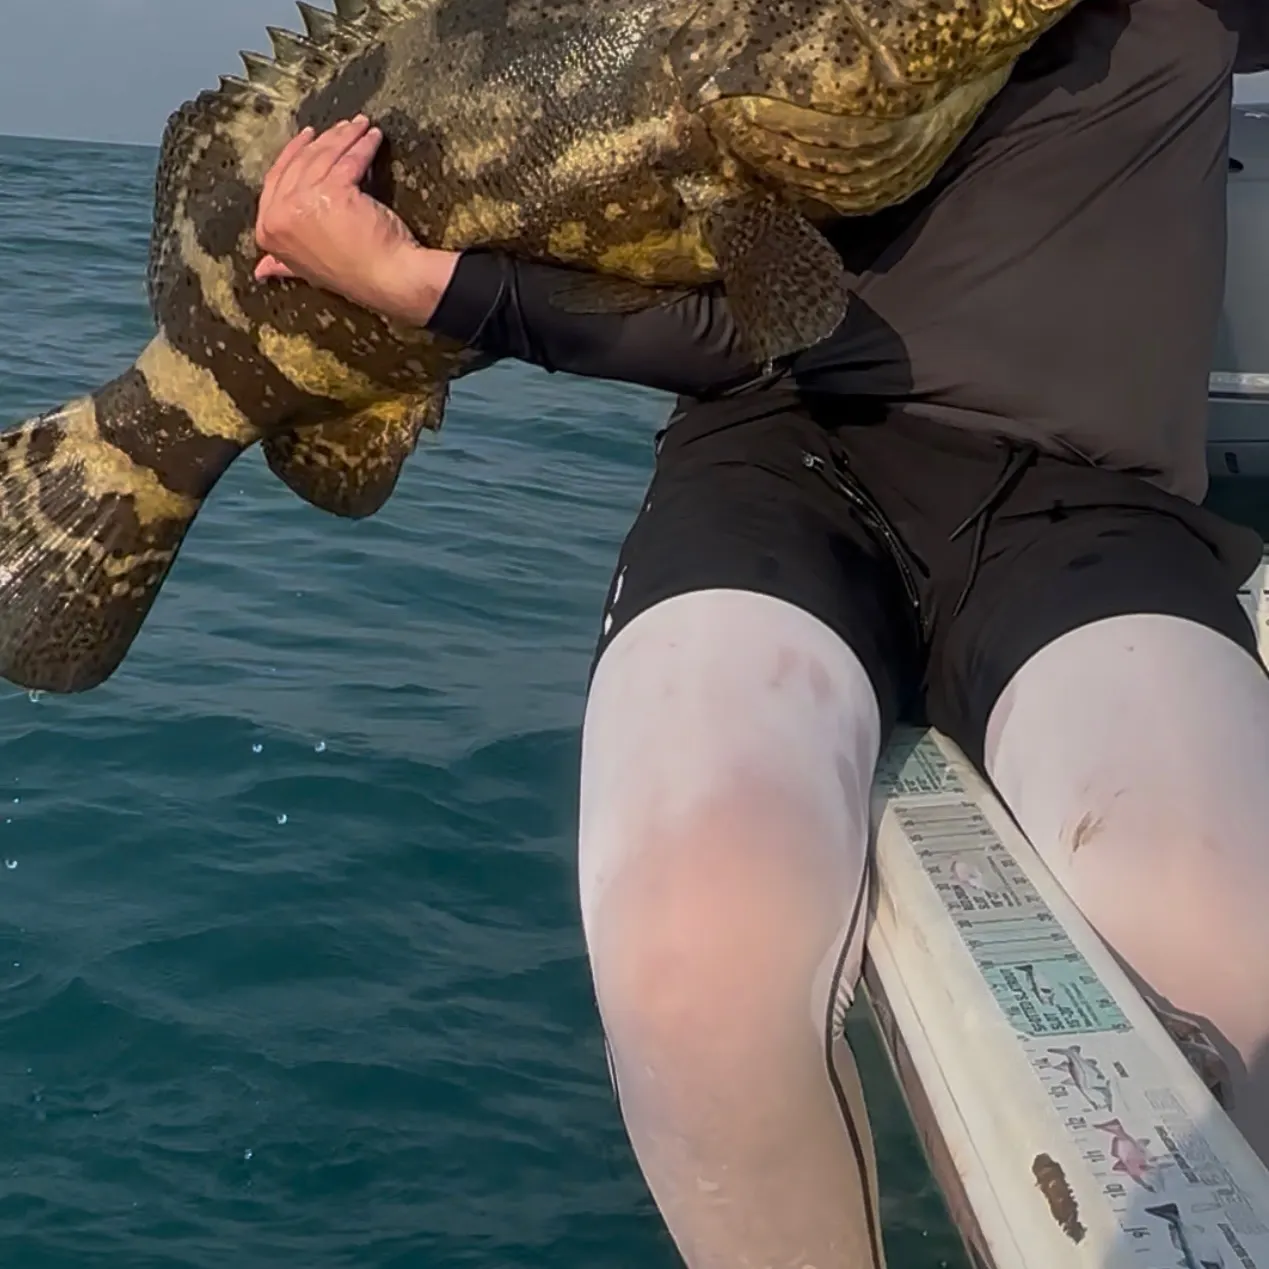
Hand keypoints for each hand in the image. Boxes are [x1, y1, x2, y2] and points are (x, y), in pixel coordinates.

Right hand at [254, 115, 457, 325]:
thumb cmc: (353, 275)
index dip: (292, 155)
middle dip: (323, 141)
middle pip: (300, 164)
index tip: (308, 138)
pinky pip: (349, 159)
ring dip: (346, 137)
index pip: (275, 181)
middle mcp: (279, 215)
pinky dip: (364, 146)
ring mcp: (303, 201)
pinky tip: (373, 137)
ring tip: (362, 126)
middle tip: (342, 126)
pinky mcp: (333, 190)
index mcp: (268, 231)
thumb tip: (262, 270)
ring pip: (325, 157)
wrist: (385, 281)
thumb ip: (283, 263)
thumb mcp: (306, 271)